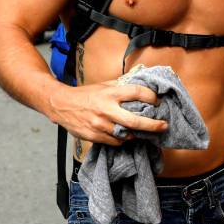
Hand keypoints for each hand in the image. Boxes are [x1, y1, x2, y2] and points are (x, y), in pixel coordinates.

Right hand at [48, 81, 166, 144]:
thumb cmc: (86, 94)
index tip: (158, 102)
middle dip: (153, 125)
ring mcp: (99, 124)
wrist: (60, 104)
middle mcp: (106, 109)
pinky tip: (125, 134)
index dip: (151, 97)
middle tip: (164, 126)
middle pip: (135, 121)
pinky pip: (116, 142)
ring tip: (143, 131)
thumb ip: (122, 85)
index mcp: (110, 93)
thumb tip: (143, 81)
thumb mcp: (104, 85)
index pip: (137, 93)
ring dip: (137, 134)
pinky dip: (123, 139)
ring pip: (126, 135)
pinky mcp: (93, 136)